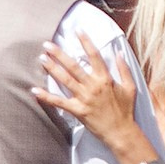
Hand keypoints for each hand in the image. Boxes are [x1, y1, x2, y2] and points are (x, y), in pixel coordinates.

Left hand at [34, 42, 148, 162]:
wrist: (121, 132)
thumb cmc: (126, 110)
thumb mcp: (130, 87)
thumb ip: (124, 69)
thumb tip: (119, 53)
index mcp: (105, 78)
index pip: (94, 55)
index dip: (85, 42)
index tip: (77, 31)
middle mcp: (93, 86)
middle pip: (74, 66)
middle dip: (60, 54)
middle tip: (47, 44)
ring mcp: (84, 98)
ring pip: (65, 80)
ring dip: (52, 68)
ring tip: (41, 58)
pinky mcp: (78, 110)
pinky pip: (59, 102)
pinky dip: (46, 97)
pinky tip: (34, 90)